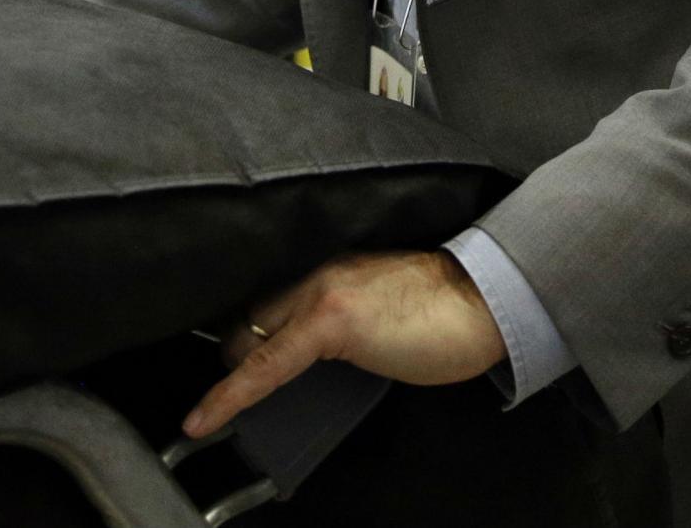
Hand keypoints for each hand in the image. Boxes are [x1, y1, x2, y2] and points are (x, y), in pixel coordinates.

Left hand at [182, 250, 506, 440]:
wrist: (485, 300)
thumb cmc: (448, 312)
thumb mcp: (385, 313)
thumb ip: (347, 328)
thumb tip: (321, 364)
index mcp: (334, 270)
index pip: (271, 302)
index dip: (245, 335)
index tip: (225, 360)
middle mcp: (319, 274)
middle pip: (251, 318)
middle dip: (235, 356)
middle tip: (231, 393)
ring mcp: (321, 296)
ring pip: (251, 340)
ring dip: (231, 377)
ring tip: (211, 413)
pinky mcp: (329, 322)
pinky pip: (265, 366)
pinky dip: (231, 395)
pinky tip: (206, 419)